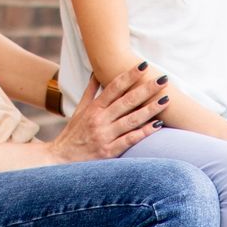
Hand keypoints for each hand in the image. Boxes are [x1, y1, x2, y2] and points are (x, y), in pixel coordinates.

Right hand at [47, 64, 167, 161]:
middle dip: (146, 89)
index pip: (114, 87)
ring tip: (166, 100)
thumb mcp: (79, 111)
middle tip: (163, 79)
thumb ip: (90, 92)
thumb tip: (95, 73)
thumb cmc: (72, 134)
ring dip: (151, 109)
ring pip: (132, 119)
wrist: (60, 161)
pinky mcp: (109, 152)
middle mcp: (99, 120)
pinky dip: (144, 132)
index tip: (143, 65)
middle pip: (127, 101)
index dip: (129, 75)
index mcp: (93, 108)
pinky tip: (158, 125)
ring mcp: (105, 136)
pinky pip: (130, 140)